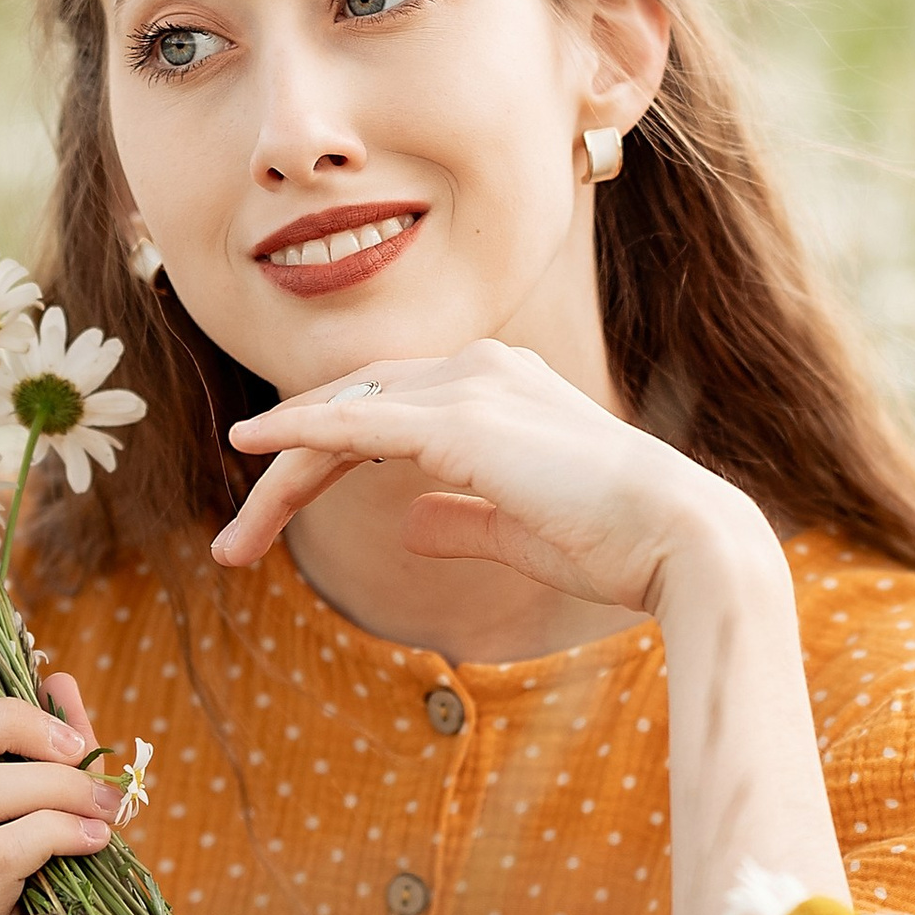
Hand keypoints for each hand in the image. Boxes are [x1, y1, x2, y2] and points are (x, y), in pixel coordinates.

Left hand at [213, 339, 761, 617]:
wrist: (679, 540)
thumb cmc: (615, 542)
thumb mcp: (516, 531)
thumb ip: (460, 519)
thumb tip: (409, 523)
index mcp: (498, 385)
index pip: (383, 412)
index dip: (319, 456)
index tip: (271, 512)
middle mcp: (480, 369)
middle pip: (351, 410)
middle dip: (285, 474)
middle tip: (235, 545)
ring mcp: (470, 388)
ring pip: (343, 421)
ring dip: (279, 480)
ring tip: (235, 542)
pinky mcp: (461, 423)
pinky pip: (357, 425)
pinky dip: (299, 435)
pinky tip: (254, 450)